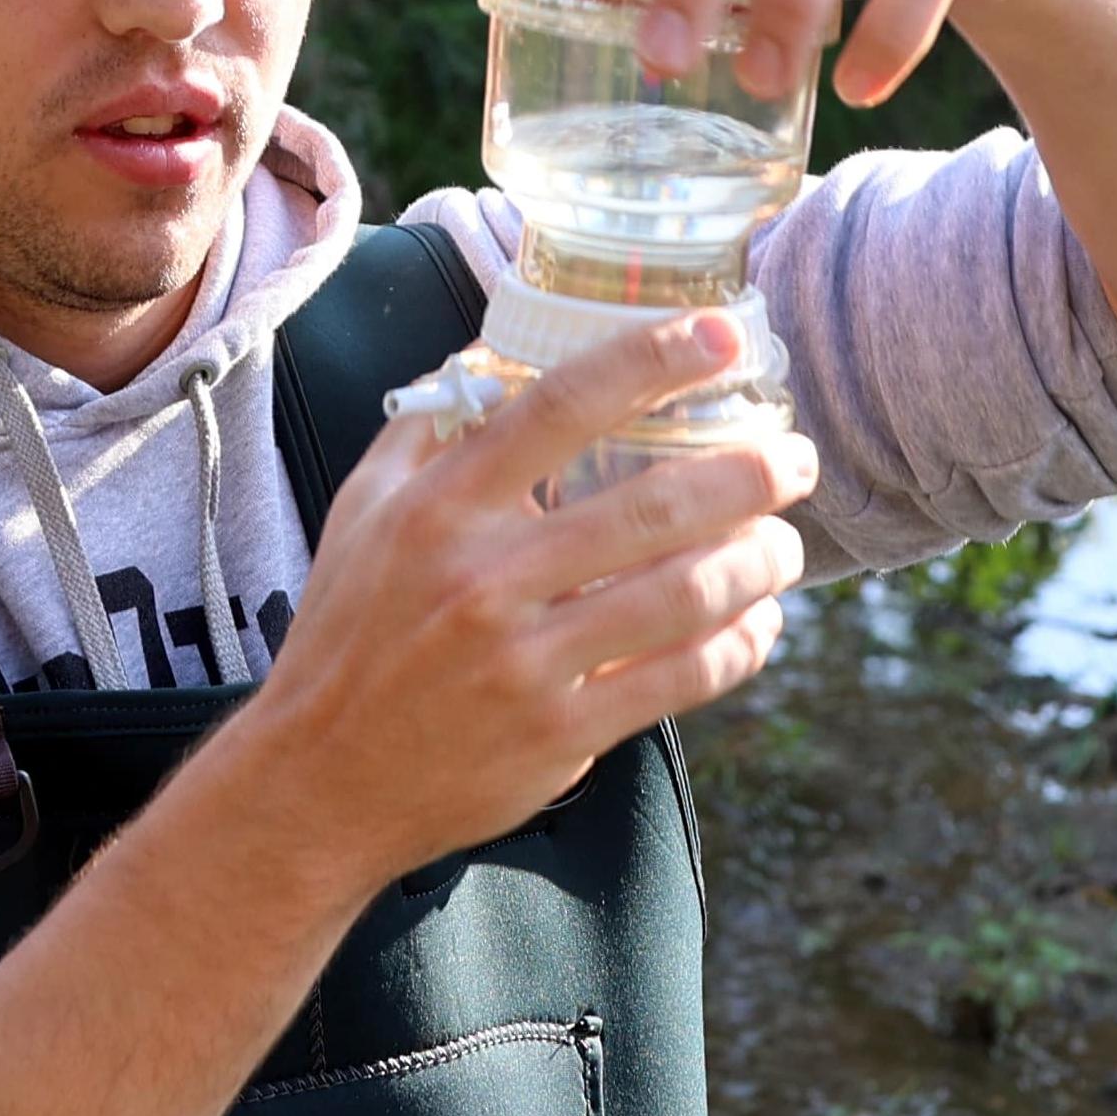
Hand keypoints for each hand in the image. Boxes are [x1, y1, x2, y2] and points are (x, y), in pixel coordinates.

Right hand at [212, 310, 815, 884]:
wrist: (321, 779)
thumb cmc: (350, 633)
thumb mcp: (363, 513)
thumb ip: (431, 430)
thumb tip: (498, 354)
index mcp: (440, 509)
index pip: (561, 406)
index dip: (652, 360)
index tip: (722, 336)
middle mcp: (485, 579)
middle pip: (652, 505)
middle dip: (748, 473)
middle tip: (795, 459)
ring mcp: (527, 663)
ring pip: (685, 595)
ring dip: (759, 561)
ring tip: (785, 543)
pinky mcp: (561, 733)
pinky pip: (681, 678)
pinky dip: (740, 645)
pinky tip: (760, 623)